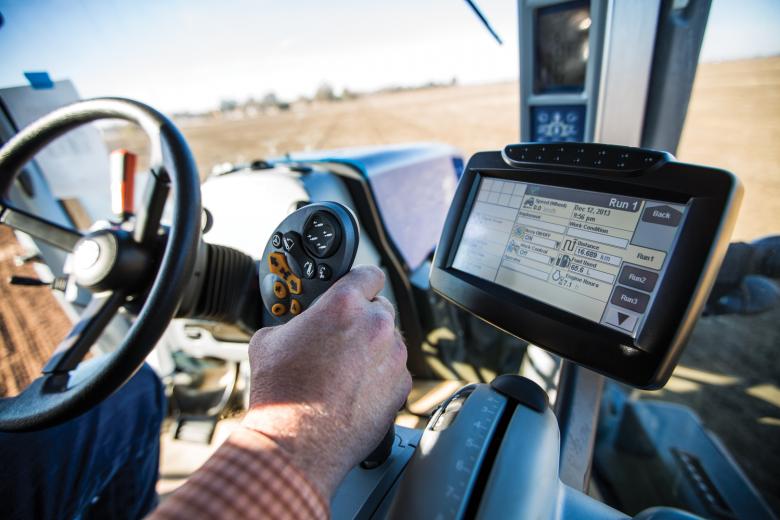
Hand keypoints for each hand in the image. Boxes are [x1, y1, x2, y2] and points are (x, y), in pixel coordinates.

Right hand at [240, 265, 411, 497]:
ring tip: (342, 371)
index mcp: (344, 305)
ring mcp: (393, 356)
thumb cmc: (283, 393)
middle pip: (379, 307)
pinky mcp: (401, 385)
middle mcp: (375, 325)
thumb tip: (297, 325)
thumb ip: (294, 322)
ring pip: (388, 340)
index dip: (360, 280)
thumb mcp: (269, 340)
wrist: (297, 442)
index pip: (367, 273)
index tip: (358, 287)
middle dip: (362, 319)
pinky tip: (353, 390)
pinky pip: (393, 370)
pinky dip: (379, 376)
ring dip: (371, 348)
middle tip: (339, 338)